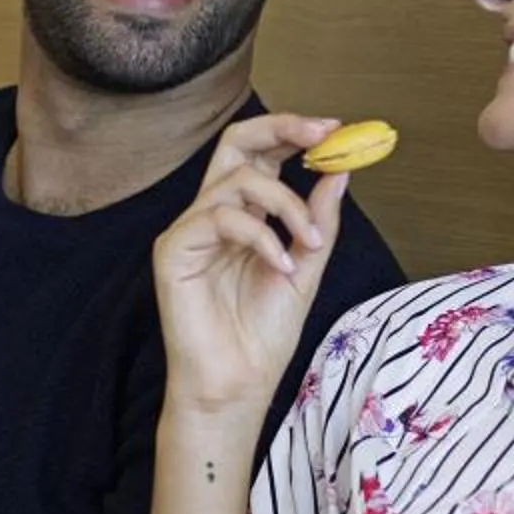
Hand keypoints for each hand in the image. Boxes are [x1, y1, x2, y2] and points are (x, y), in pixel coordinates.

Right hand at [153, 112, 352, 419]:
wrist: (238, 386)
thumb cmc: (263, 337)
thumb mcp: (307, 268)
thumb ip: (318, 221)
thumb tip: (340, 172)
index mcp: (243, 216)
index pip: (260, 154)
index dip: (293, 133)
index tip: (335, 131)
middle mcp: (213, 215)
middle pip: (235, 142)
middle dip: (283, 128)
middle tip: (325, 135)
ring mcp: (190, 230)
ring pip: (237, 180)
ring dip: (287, 206)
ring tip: (310, 244)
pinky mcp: (173, 250)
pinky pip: (219, 217)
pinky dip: (261, 237)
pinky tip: (281, 267)